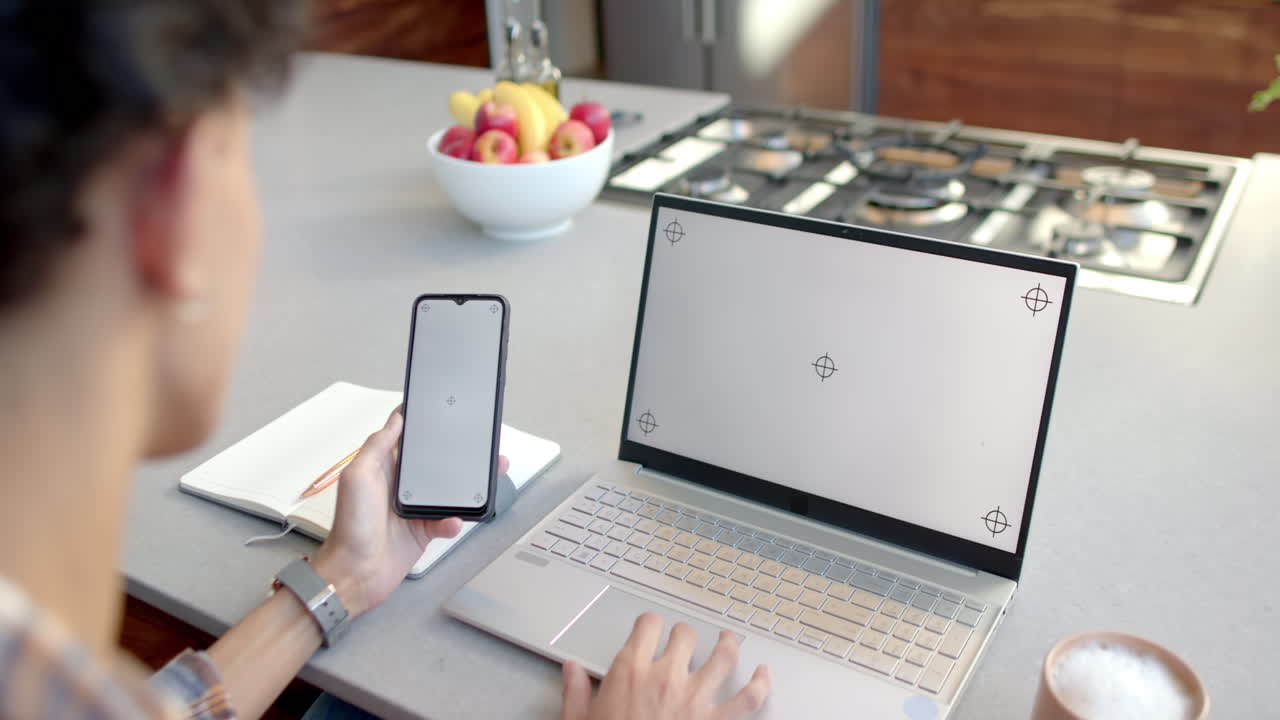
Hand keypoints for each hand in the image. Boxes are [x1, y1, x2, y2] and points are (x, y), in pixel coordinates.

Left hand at [312, 409, 509, 617]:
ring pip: (448, 492)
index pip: (409, 441)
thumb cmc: (350, 526)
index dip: (426, 427)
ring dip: (466, 489)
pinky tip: (453, 520)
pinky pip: (447, 521)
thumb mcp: (358, 475)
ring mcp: (415, 508)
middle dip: (457, 457)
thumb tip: (395, 418)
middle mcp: (401, 486)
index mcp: (384, 468)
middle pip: (435, 465)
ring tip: (484, 482)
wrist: (356, 573)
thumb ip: (378, 445)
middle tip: (479, 449)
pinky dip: (454, 521)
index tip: (446, 415)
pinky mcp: (424, 530)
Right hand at [561, 613, 770, 719]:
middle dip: (685, 635)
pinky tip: (764, 675)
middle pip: (686, 635)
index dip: (650, 624)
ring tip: (729, 641)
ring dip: (728, 645)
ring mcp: (695, 699)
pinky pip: (749, 698)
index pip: (647, 625)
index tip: (650, 629)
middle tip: (685, 642)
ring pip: (724, 656)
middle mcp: (666, 678)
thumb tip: (571, 671)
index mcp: (630, 672)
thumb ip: (576, 693)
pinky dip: (761, 684)